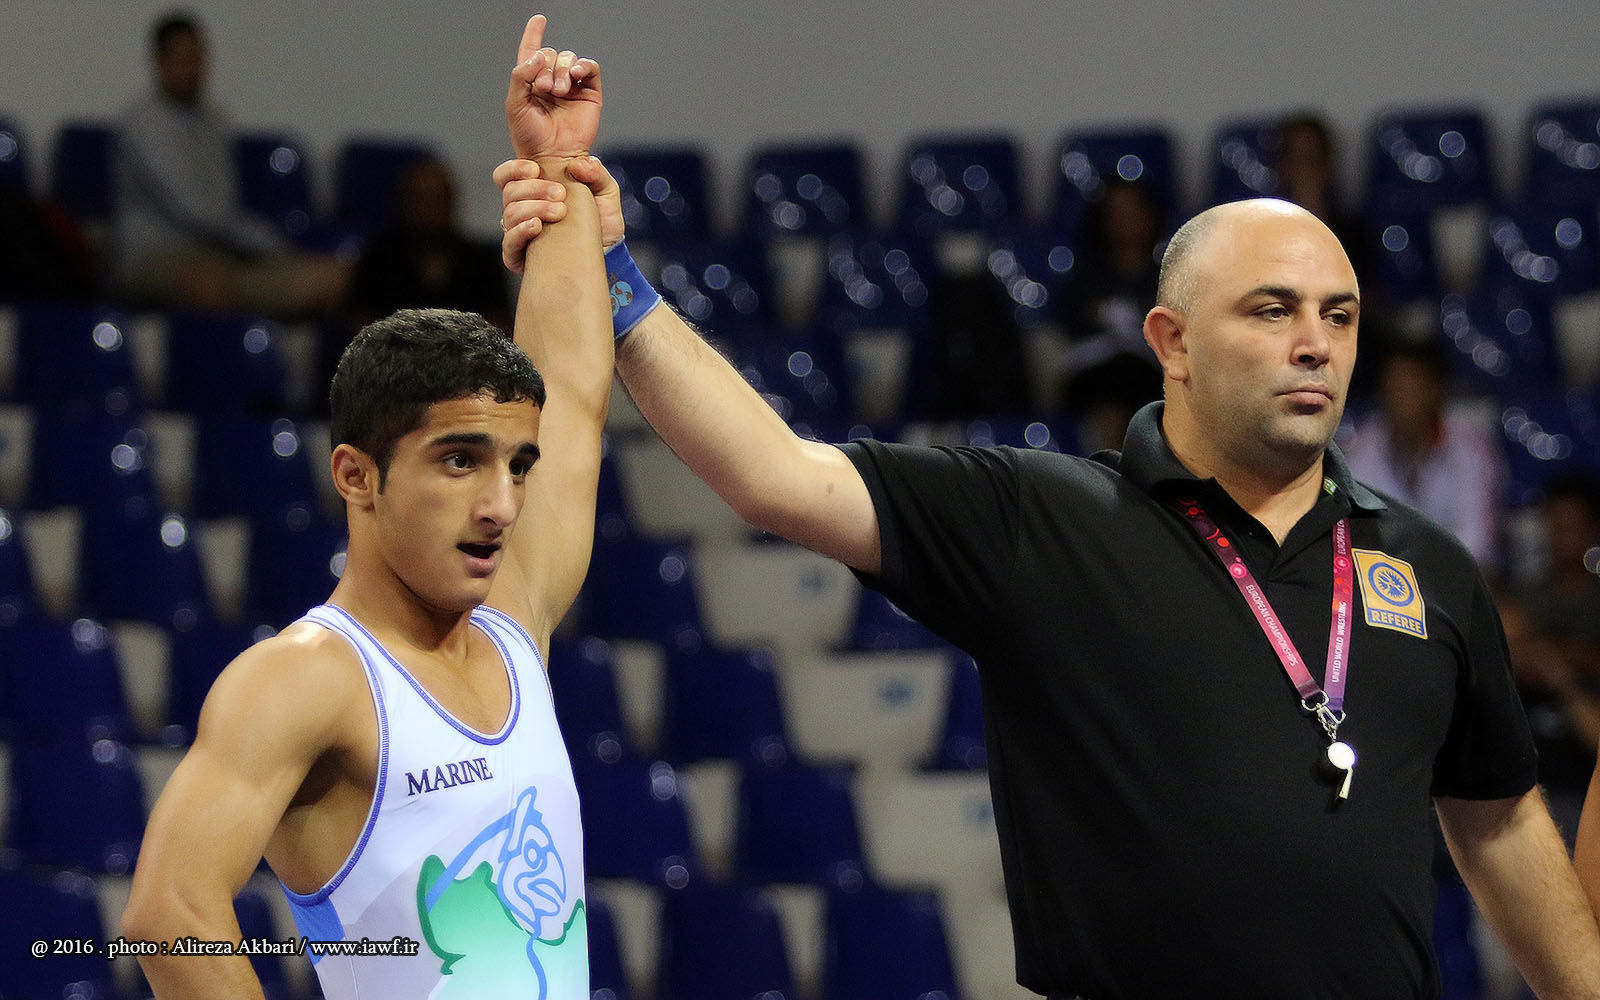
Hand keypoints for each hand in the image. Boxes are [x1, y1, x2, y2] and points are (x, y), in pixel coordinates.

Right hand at [496, 155, 624, 273]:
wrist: (609, 255)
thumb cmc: (602, 223)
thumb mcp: (606, 192)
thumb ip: (595, 173)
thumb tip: (578, 164)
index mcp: (535, 191)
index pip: (507, 176)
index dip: (514, 169)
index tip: (534, 170)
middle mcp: (524, 210)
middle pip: (509, 192)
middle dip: (533, 188)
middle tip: (560, 193)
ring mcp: (520, 233)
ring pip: (510, 214)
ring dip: (534, 208)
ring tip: (560, 211)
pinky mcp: (520, 257)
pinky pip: (509, 244)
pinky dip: (521, 231)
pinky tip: (538, 226)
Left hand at [506, 14, 601, 159]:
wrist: (553, 156)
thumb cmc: (530, 136)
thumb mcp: (515, 104)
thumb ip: (521, 76)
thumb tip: (538, 55)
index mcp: (531, 82)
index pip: (532, 52)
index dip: (534, 34)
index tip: (539, 19)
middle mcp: (552, 81)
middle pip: (550, 53)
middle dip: (546, 67)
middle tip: (543, 89)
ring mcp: (572, 86)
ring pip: (568, 58)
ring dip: (561, 70)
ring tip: (558, 92)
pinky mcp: (589, 93)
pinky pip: (589, 68)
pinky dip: (583, 65)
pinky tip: (574, 74)